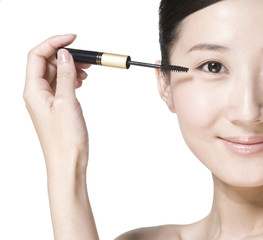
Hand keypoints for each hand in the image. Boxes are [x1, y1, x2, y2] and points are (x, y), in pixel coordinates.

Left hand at [24, 34, 98, 238]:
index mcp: (33, 91)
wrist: (67, 163)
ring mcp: (46, 101)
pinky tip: (82, 82)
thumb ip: (66, 76)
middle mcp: (36, 94)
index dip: (54, 43)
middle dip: (66, 56)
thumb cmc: (65, 140)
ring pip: (56, 74)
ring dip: (70, 68)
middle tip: (86, 57)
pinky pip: (61, 86)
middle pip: (47, 64)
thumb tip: (65, 55)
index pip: (37, 56)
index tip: (73, 38)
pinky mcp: (56, 108)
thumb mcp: (68, 102)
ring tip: (87, 71)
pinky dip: (71, 79)